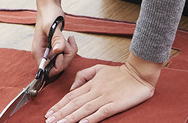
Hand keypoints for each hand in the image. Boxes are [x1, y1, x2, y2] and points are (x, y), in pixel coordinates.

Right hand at [34, 6, 77, 79]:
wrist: (50, 7)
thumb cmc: (48, 14)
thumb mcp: (52, 26)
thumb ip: (56, 39)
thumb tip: (58, 51)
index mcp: (38, 52)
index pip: (47, 71)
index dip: (58, 65)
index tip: (62, 52)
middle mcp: (43, 55)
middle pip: (58, 67)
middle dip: (67, 56)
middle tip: (68, 42)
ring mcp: (50, 52)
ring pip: (64, 61)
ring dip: (70, 51)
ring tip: (69, 39)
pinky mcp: (56, 49)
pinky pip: (66, 55)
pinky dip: (71, 48)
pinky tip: (70, 39)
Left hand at [44, 54, 158, 122]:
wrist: (139, 73)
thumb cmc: (120, 73)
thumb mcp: (98, 69)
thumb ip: (83, 76)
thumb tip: (72, 87)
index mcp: (91, 83)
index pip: (71, 96)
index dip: (59, 105)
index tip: (49, 113)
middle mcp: (95, 91)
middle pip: (74, 104)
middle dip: (60, 114)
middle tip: (48, 122)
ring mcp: (105, 98)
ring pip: (84, 109)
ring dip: (70, 118)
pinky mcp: (115, 104)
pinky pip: (101, 113)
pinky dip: (91, 119)